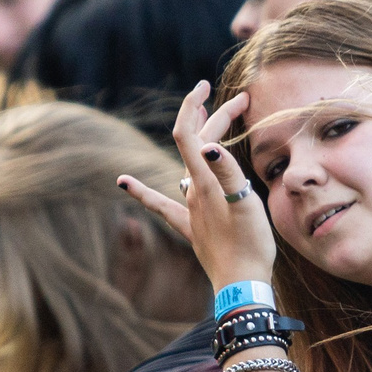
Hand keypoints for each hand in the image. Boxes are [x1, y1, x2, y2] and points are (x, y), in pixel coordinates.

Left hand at [116, 80, 275, 290]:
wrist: (241, 286)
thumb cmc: (249, 246)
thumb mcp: (246, 206)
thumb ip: (227, 173)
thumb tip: (210, 145)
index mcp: (205, 183)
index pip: (191, 134)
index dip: (194, 106)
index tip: (205, 85)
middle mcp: (193, 192)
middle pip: (197, 145)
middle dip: (216, 117)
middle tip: (242, 101)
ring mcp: (190, 210)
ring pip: (189, 166)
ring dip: (199, 142)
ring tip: (210, 122)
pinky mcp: (192, 228)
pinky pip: (162, 204)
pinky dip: (142, 191)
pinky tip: (122, 182)